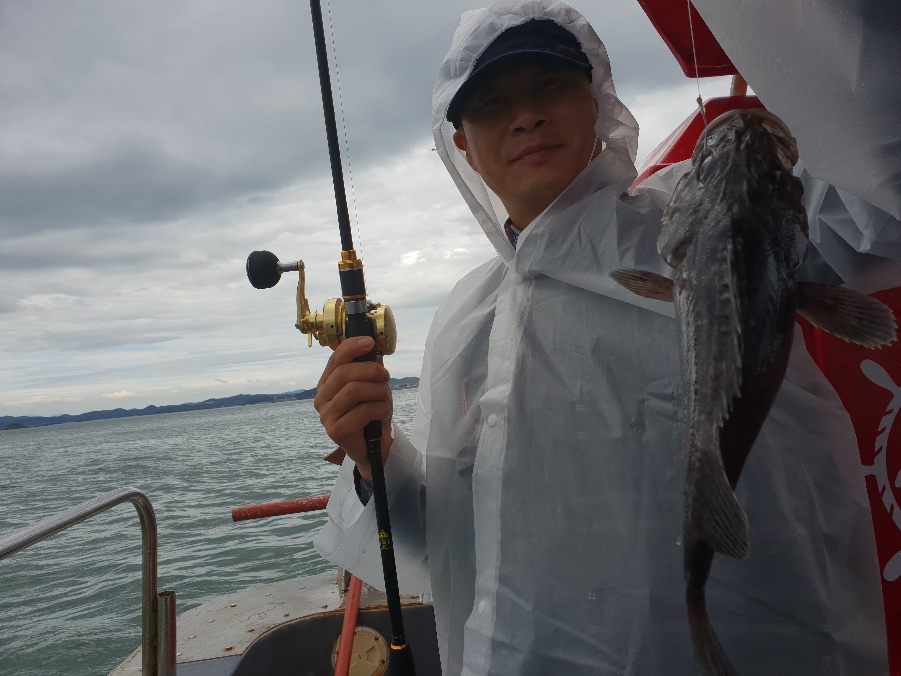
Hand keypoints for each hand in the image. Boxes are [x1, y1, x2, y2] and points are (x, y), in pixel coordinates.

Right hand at [314, 336, 391, 483]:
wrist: (374, 446)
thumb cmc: (371, 413)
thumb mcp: (372, 386)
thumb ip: (370, 367)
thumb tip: (374, 344)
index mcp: (327, 383)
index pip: (335, 359)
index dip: (352, 347)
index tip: (370, 342)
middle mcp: (321, 398)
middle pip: (344, 373)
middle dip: (371, 371)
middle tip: (386, 377)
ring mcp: (327, 415)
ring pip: (354, 390)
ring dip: (378, 391)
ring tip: (385, 398)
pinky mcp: (336, 430)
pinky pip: (362, 411)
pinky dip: (380, 408)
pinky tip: (383, 412)